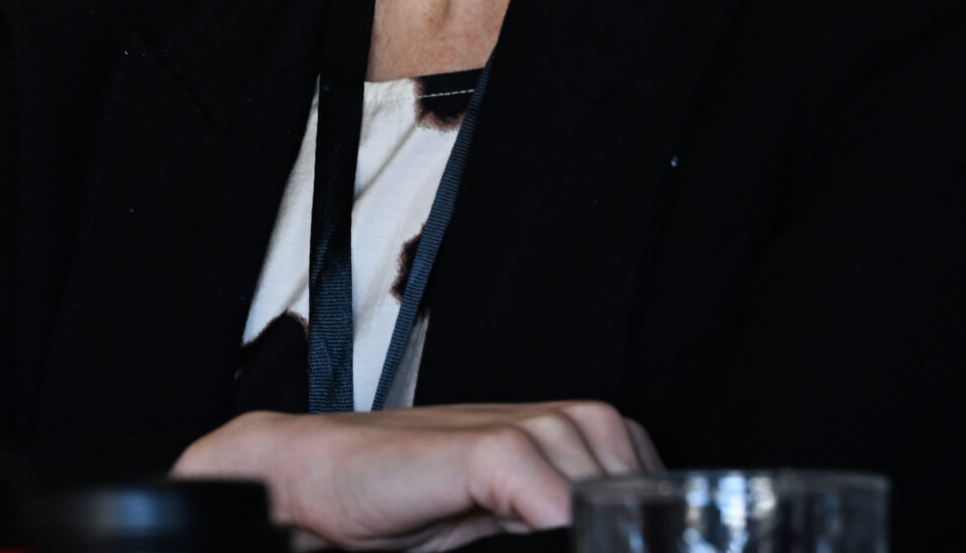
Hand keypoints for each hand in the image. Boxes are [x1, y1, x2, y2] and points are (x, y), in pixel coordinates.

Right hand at [173, 403, 660, 549]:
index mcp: (545, 444)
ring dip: (594, 512)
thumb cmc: (389, 510)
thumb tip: (595, 541)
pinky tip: (554, 532)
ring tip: (583, 538)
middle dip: (628, 514)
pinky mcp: (466, 446)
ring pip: (591, 463)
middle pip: (625, 462)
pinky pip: (527, 470)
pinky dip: (551, 507)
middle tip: (620, 541)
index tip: (661, 539)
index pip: (638, 470)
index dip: (651, 516)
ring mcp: (499, 428)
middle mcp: (531, 426)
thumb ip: (541, 528)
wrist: (304, 484)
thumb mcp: (486, 530)